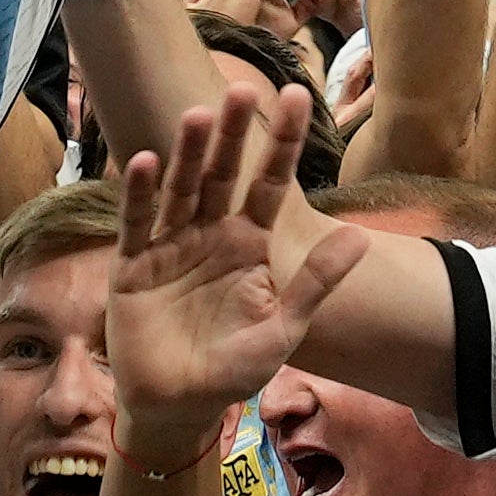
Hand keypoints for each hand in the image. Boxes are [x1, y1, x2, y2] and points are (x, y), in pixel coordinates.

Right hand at [107, 84, 366, 472]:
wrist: (181, 405)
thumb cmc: (234, 369)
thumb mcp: (285, 327)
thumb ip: (316, 281)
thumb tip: (362, 235)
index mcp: (250, 244)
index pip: (268, 185)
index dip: (280, 144)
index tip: (297, 97)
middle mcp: (210, 234)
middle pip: (223, 176)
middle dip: (234, 135)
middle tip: (244, 90)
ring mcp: (170, 246)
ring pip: (181, 189)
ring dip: (189, 154)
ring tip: (199, 116)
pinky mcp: (133, 264)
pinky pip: (137, 223)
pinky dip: (139, 194)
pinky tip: (144, 162)